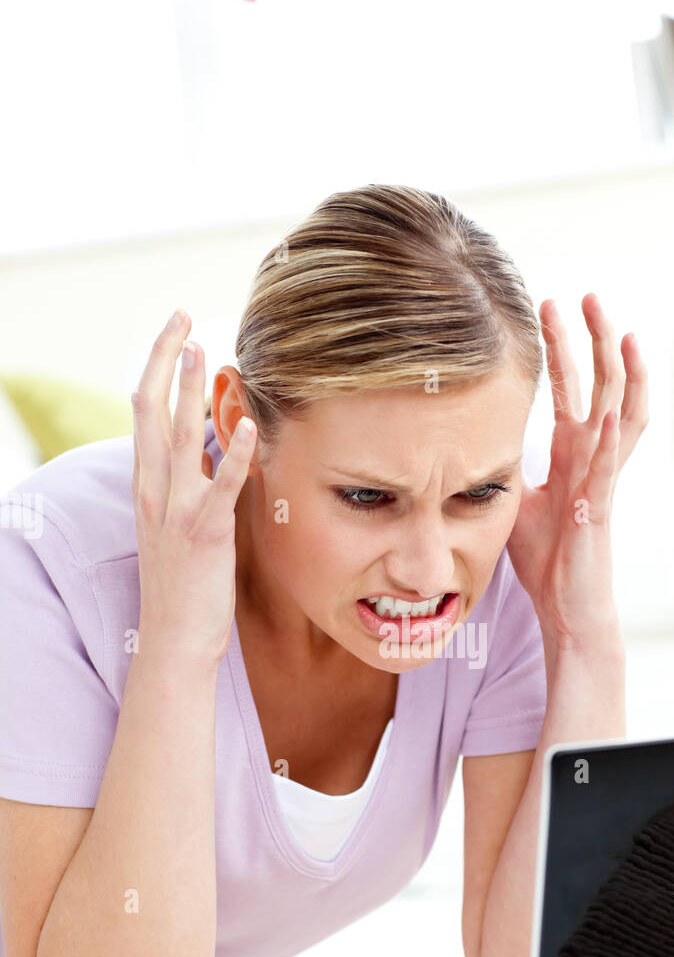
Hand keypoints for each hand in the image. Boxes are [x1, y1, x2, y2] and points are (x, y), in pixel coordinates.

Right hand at [131, 311, 255, 670]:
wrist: (175, 639)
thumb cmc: (186, 584)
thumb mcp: (183, 522)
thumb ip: (194, 481)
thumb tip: (211, 445)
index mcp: (149, 485)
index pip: (143, 412)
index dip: (157, 368)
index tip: (176, 332)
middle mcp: (155, 491)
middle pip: (150, 410)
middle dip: (165, 360)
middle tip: (181, 317)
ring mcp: (176, 512)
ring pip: (178, 438)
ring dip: (190, 390)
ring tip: (204, 349)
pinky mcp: (203, 535)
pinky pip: (218, 488)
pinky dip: (233, 455)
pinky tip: (246, 425)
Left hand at [507, 294, 647, 654]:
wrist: (565, 605)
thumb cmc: (545, 557)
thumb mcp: (516, 498)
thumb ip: (508, 465)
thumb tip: (475, 439)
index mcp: (572, 454)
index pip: (570, 389)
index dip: (561, 349)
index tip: (546, 308)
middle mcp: (593, 458)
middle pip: (602, 385)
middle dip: (594, 339)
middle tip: (584, 294)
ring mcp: (601, 481)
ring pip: (624, 415)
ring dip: (622, 373)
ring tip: (620, 332)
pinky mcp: (599, 510)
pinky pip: (610, 470)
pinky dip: (614, 440)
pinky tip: (613, 411)